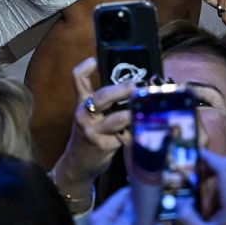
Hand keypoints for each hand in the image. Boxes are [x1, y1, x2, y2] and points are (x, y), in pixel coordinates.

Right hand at [51, 58, 131, 203]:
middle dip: (123, 90)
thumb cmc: (90, 133)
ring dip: (135, 113)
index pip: (78, 79)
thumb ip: (104, 101)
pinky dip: (137, 132)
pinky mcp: (103, 146)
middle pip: (102, 97)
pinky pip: (125, 136)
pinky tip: (145, 129)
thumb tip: (133, 85)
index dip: (86, 67)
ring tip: (148, 109)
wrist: (77, 164)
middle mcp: (84, 114)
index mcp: (82, 102)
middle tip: (138, 86)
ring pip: (117, 119)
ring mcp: (93, 131)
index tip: (96, 60)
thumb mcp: (90, 114)